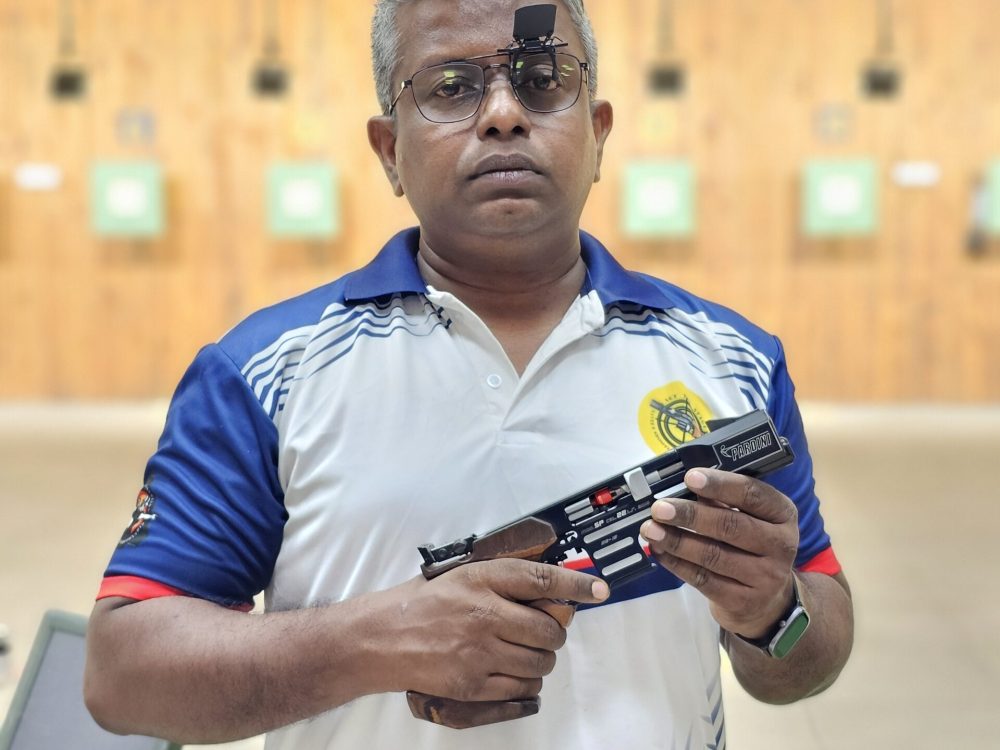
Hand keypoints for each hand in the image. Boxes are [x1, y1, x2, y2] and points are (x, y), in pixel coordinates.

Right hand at [382, 558, 608, 702]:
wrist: (384, 637)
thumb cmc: (425, 603)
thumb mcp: (465, 575)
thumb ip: (506, 580)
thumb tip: (552, 589)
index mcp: (482, 580)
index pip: (542, 578)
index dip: (577, 583)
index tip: (598, 589)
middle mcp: (484, 614)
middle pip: (549, 629)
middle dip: (554, 631)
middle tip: (543, 630)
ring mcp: (479, 652)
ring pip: (540, 662)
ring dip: (541, 658)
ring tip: (525, 651)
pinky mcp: (473, 684)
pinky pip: (522, 687)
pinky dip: (526, 681)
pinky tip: (512, 670)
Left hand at [639, 468, 798, 638]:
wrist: (768, 602)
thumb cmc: (751, 546)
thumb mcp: (749, 518)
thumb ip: (722, 501)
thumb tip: (685, 484)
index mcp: (782, 514)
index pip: (753, 494)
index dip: (720, 485)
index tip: (690, 477)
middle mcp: (780, 544)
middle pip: (731, 526)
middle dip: (690, 515)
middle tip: (660, 508)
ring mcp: (765, 577)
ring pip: (714, 555)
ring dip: (677, 541)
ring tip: (650, 529)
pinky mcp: (743, 601)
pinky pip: (704, 580)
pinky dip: (677, 564)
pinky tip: (659, 552)